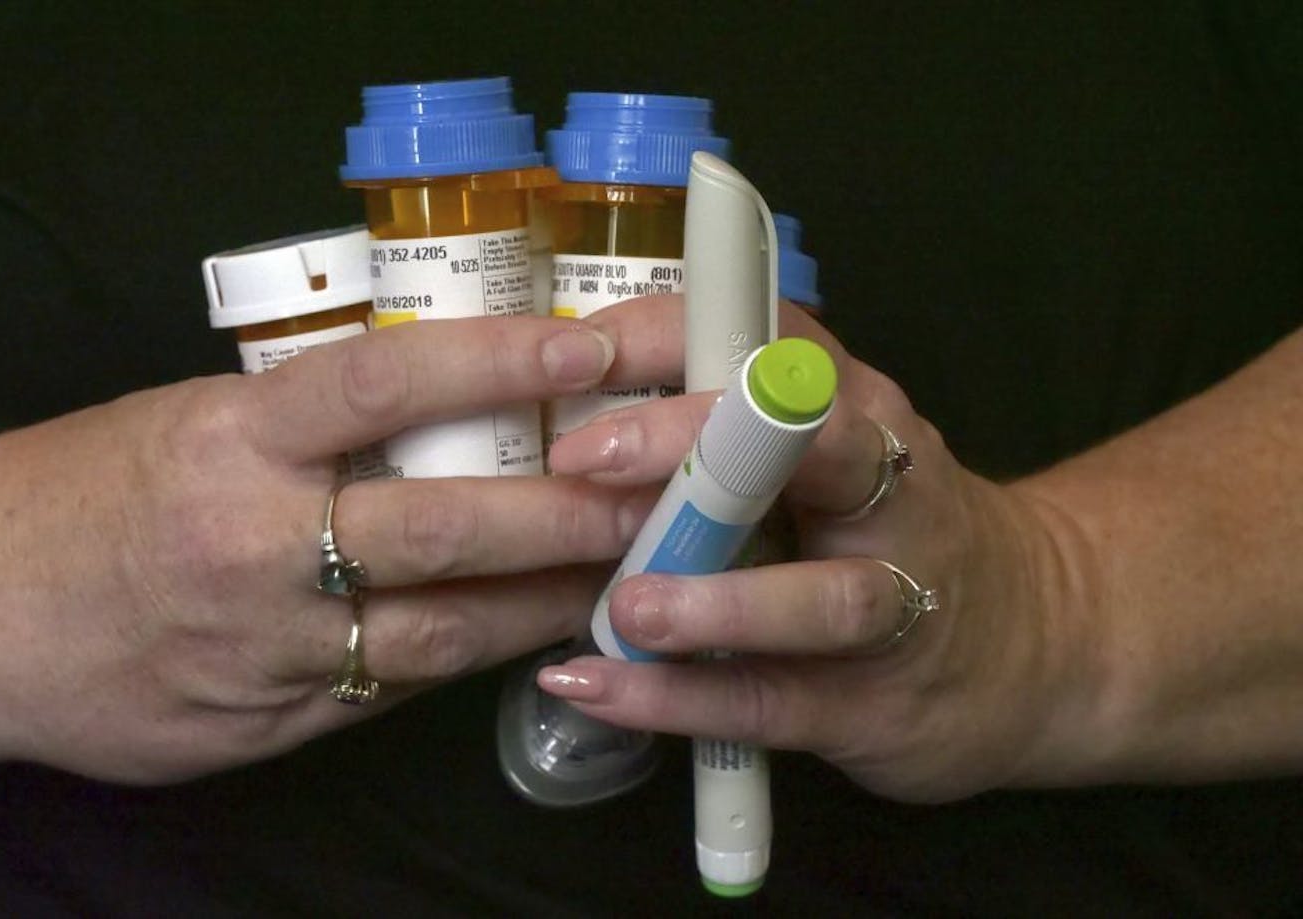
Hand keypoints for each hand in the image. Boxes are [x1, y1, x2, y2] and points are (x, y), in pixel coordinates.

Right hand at [0, 316, 652, 782]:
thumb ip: (312, 422)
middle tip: (659, 493)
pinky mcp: (264, 728)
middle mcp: (252, 545)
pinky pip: (393, 689)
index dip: (496, 364)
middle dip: (563, 512)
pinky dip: (469, 657)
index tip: (589, 352)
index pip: (382, 384)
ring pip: (438, 628)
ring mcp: (262, 649)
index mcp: (230, 441)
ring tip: (632, 573)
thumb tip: (446, 400)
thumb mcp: (190, 421)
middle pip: (440, 528)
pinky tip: (534, 635)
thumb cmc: (84, 493)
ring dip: (546, 600)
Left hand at [535, 298, 1099, 802]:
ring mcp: (893, 601)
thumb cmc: (886, 530)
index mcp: (857, 408)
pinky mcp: (872, 703)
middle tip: (583, 461)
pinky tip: (597, 685)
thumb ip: (726, 428)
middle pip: (804, 446)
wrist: (1037, 644)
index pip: (766, 343)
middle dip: (691, 443)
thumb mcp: (827, 456)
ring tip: (627, 608)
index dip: (665, 340)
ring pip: (817, 596)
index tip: (566, 353)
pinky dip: (679, 697)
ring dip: (717, 600)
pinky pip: (771, 700)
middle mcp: (889, 487)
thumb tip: (561, 407)